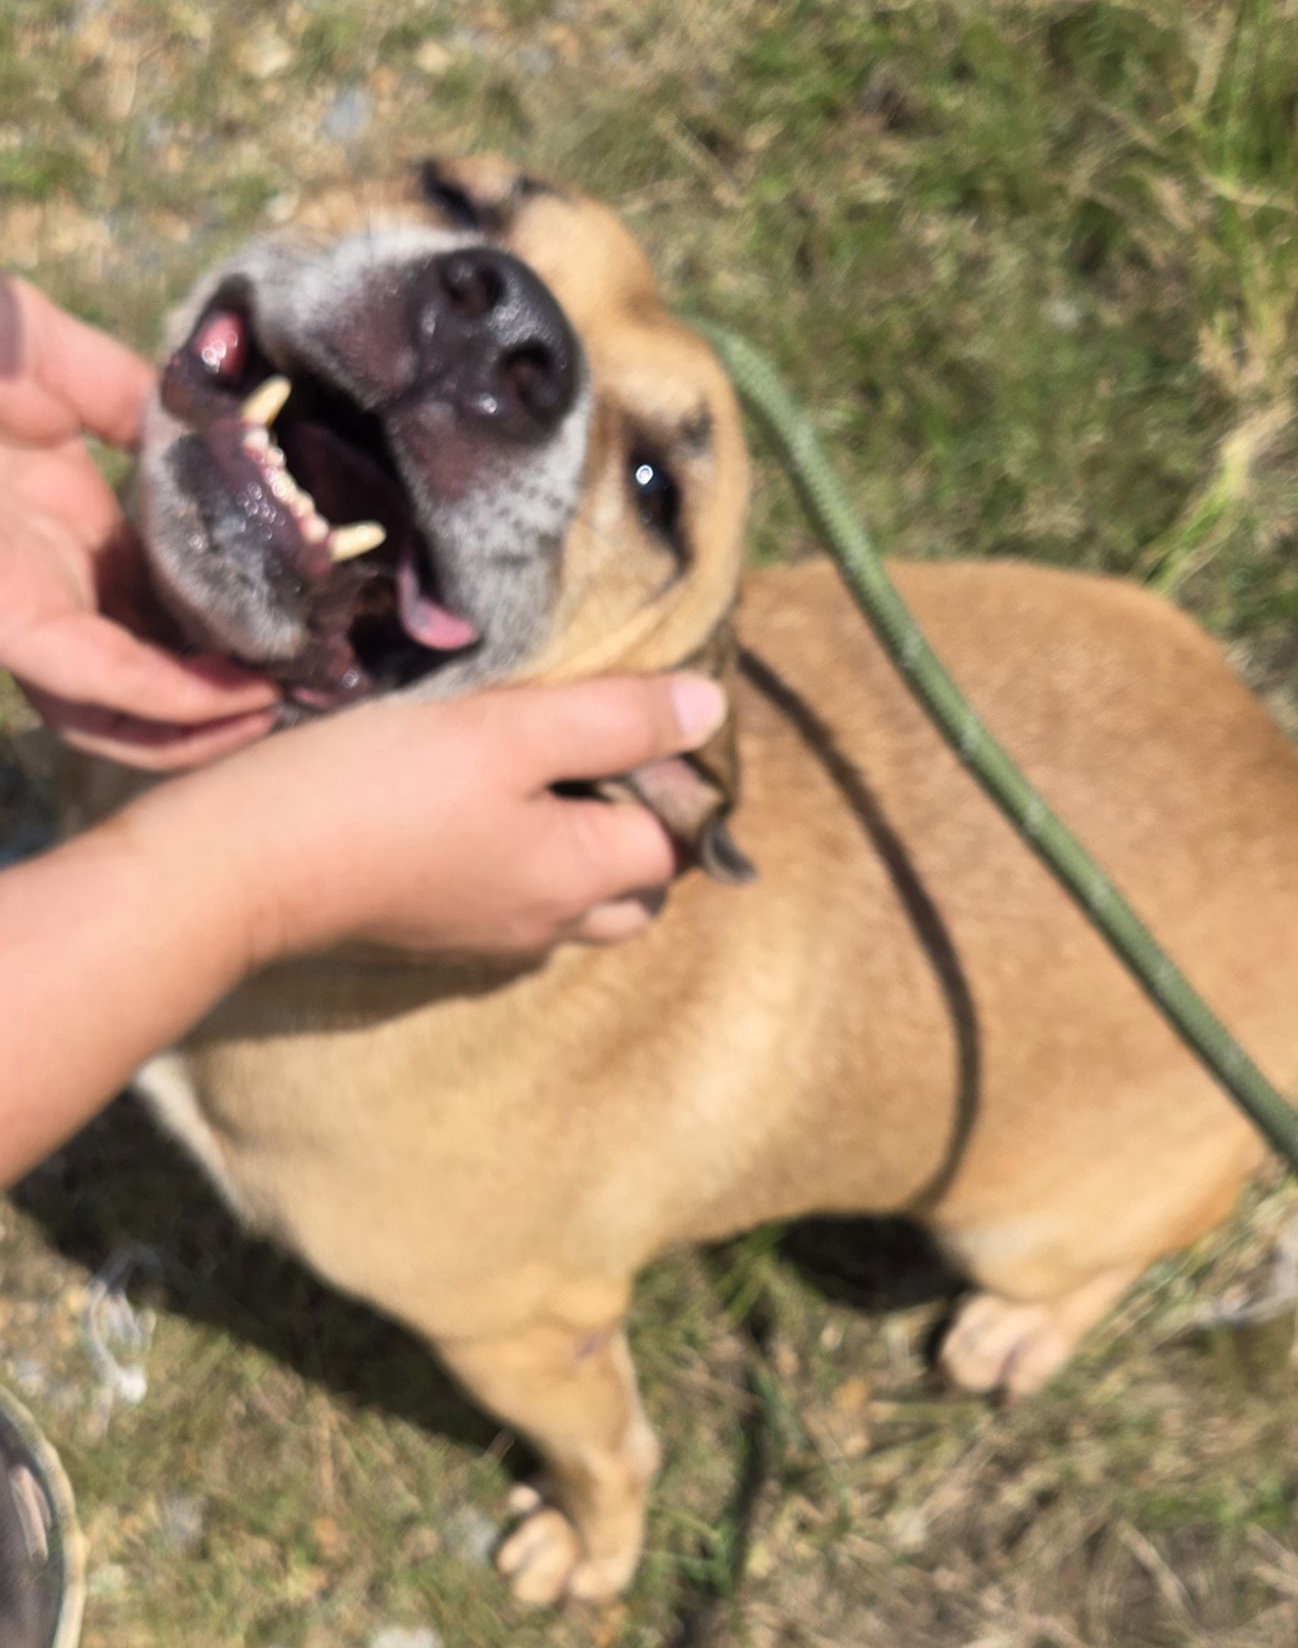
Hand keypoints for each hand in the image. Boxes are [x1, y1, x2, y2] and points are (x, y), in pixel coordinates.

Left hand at [0, 275, 278, 768]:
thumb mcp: (48, 355)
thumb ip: (126, 395)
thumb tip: (213, 435)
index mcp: (59, 525)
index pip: (151, 601)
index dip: (220, 625)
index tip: (291, 622)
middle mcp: (48, 581)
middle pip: (140, 674)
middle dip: (220, 696)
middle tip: (301, 690)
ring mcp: (27, 607)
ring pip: (118, 707)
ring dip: (203, 723)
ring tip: (277, 712)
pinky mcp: (11, 620)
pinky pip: (105, 680)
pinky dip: (176, 698)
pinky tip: (242, 694)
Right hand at [120, 672, 732, 963]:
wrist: (237, 869)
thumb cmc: (378, 789)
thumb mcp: (509, 733)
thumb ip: (614, 721)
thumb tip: (711, 712)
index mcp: (582, 878)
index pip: (676, 837)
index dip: (673, 776)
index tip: (633, 714)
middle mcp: (547, 924)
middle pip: (632, 884)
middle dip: (634, 823)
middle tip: (593, 746)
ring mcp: (485, 936)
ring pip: (570, 896)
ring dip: (572, 839)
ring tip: (531, 765)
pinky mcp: (429, 930)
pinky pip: (506, 899)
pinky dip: (513, 855)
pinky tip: (469, 802)